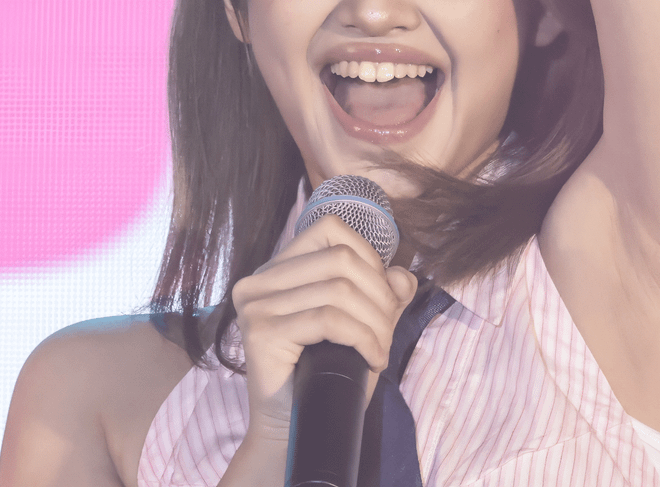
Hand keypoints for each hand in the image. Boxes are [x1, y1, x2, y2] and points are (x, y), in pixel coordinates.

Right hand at [231, 214, 416, 440]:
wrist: (295, 430)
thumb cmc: (327, 375)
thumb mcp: (363, 325)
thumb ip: (383, 294)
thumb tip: (403, 275)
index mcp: (278, 269)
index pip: (330, 229)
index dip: (369, 256)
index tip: (385, 296)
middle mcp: (259, 280)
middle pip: (340, 258)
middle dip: (379, 295)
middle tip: (387, 333)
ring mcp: (256, 305)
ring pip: (339, 290)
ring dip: (375, 323)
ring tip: (381, 350)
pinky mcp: (261, 333)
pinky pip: (329, 320)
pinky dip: (363, 339)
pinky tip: (373, 360)